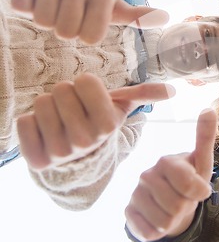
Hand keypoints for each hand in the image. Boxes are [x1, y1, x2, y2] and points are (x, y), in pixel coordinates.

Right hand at [11, 0, 168, 43]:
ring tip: (52, 1)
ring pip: (42, 20)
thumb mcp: (113, 6)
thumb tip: (167, 17)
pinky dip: (26, 4)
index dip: (84, 33)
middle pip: (64, 31)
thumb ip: (137, 15)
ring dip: (44, 16)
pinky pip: (22, 6)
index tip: (85, 18)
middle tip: (66, 10)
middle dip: (63, 27)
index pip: (90, 38)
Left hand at [17, 73, 175, 169]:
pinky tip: (44, 133)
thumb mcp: (121, 108)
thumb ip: (144, 95)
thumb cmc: (98, 123)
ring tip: (60, 121)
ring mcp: (61, 152)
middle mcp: (86, 141)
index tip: (89, 100)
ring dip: (48, 108)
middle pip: (60, 90)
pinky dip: (30, 124)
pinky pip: (23, 123)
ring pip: (41, 104)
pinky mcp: (37, 160)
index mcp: (108, 124)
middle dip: (65, 96)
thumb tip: (172, 90)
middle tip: (73, 111)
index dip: (85, 85)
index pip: (84, 81)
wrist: (79, 160)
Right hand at [125, 109, 216, 241]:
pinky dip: (159, 232)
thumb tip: (209, 109)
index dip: (199, 193)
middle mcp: (147, 175)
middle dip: (187, 209)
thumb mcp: (202, 162)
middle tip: (184, 200)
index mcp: (166, 161)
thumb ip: (205, 137)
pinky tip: (158, 219)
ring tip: (172, 209)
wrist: (170, 202)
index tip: (201, 190)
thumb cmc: (190, 180)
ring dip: (174, 222)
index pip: (189, 185)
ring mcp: (135, 194)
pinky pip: (149, 232)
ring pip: (164, 223)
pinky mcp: (128, 213)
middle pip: (177, 207)